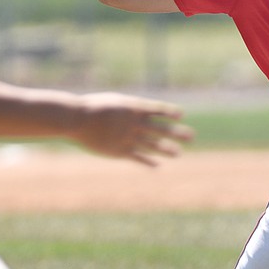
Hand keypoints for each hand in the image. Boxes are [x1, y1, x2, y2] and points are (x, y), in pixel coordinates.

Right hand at [70, 91, 193, 165]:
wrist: (77, 119)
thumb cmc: (91, 107)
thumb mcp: (112, 102)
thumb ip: (126, 108)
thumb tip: (136, 110)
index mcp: (133, 108)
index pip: (157, 110)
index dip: (169, 113)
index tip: (181, 115)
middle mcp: (134, 123)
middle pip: (160, 128)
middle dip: (177, 133)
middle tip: (191, 136)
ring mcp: (128, 137)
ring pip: (152, 144)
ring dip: (166, 149)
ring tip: (178, 153)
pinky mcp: (119, 150)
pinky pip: (137, 157)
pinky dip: (148, 161)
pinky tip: (157, 165)